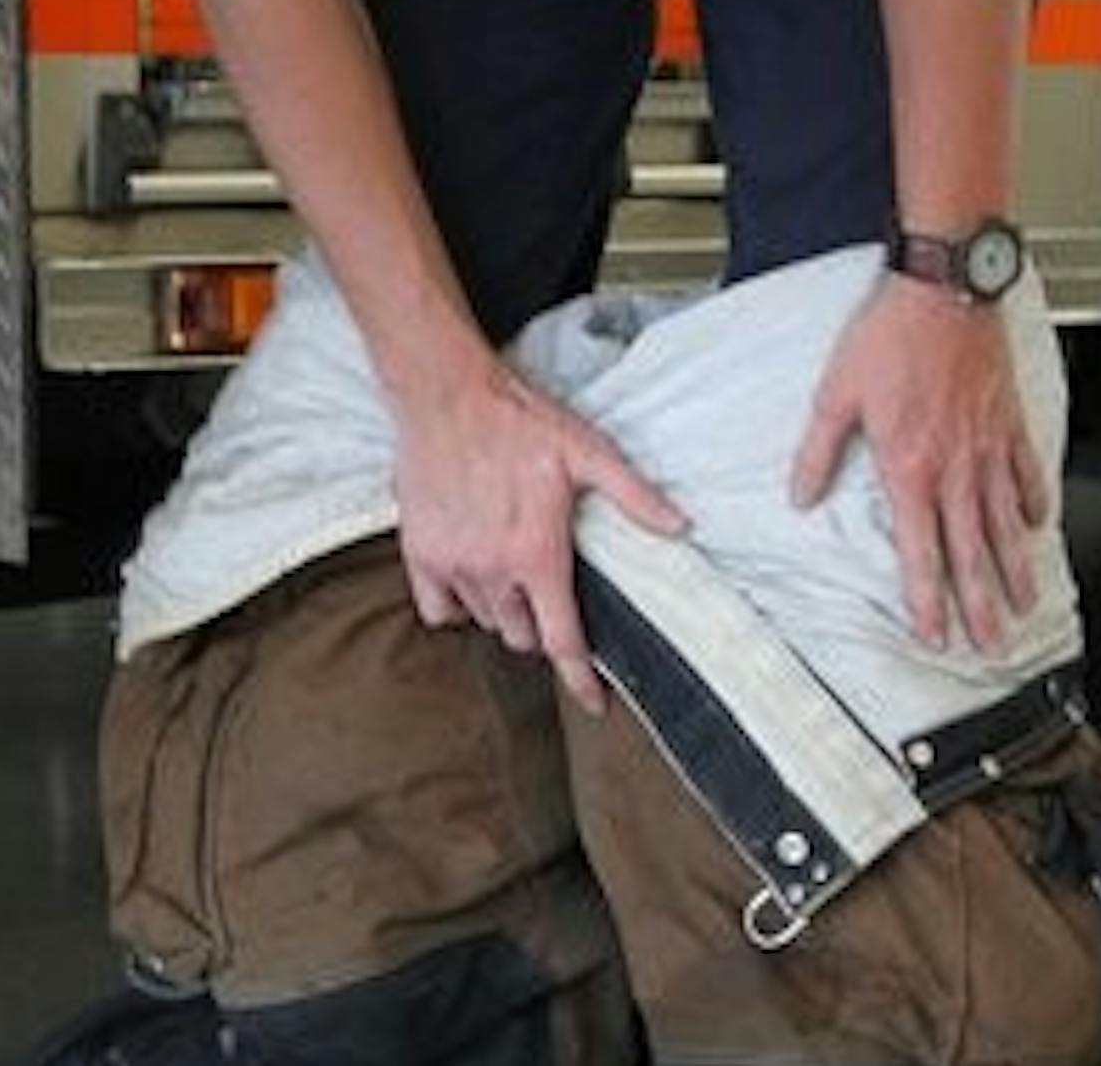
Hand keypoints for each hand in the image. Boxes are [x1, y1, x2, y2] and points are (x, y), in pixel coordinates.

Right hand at [394, 353, 685, 713]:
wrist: (447, 396)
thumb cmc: (520, 422)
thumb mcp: (588, 452)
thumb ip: (634, 495)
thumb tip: (681, 526)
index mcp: (537, 555)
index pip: (562, 641)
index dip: (580, 682)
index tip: (592, 705)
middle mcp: (493, 570)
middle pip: (523, 637)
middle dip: (542, 626)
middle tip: (550, 593)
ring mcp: (452, 566)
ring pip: (486, 621)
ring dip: (505, 611)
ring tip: (514, 573)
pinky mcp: (419, 554)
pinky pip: (439, 610)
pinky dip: (459, 605)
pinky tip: (473, 577)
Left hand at [791, 273, 1048, 653]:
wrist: (945, 288)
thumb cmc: (890, 334)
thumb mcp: (836, 395)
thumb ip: (818, 452)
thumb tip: (801, 495)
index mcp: (910, 467)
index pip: (921, 550)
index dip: (928, 598)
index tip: (934, 634)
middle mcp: (955, 467)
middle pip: (971, 551)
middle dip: (980, 605)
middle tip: (990, 645)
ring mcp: (988, 447)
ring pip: (1005, 524)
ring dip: (1013, 570)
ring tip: (1022, 605)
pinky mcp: (1008, 421)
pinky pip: (1027, 472)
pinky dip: (1035, 503)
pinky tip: (1038, 528)